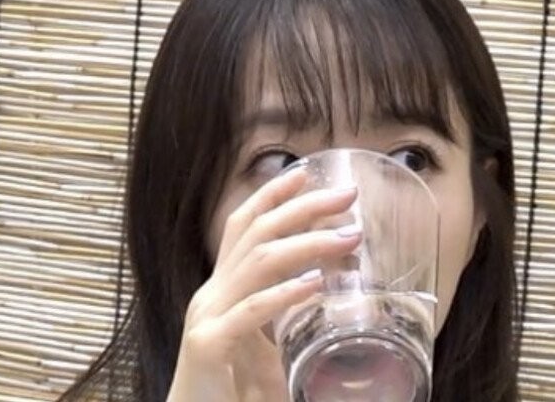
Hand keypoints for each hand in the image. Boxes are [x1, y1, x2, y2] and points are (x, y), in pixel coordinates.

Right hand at [166, 166, 360, 401]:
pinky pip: (249, 312)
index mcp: (221, 289)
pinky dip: (283, 294)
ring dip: (308, 244)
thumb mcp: (262, 345)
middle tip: (347, 196)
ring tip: (348, 237)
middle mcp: (211, 295)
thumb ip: (286, 320)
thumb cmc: (229, 390)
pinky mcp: (208, 345)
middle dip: (302, 208)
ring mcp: (206, 317)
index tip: (306, 173)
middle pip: (256, 233)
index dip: (271, 195)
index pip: (243, 226)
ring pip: (258, 263)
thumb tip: (332, 298)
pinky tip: (314, 285)